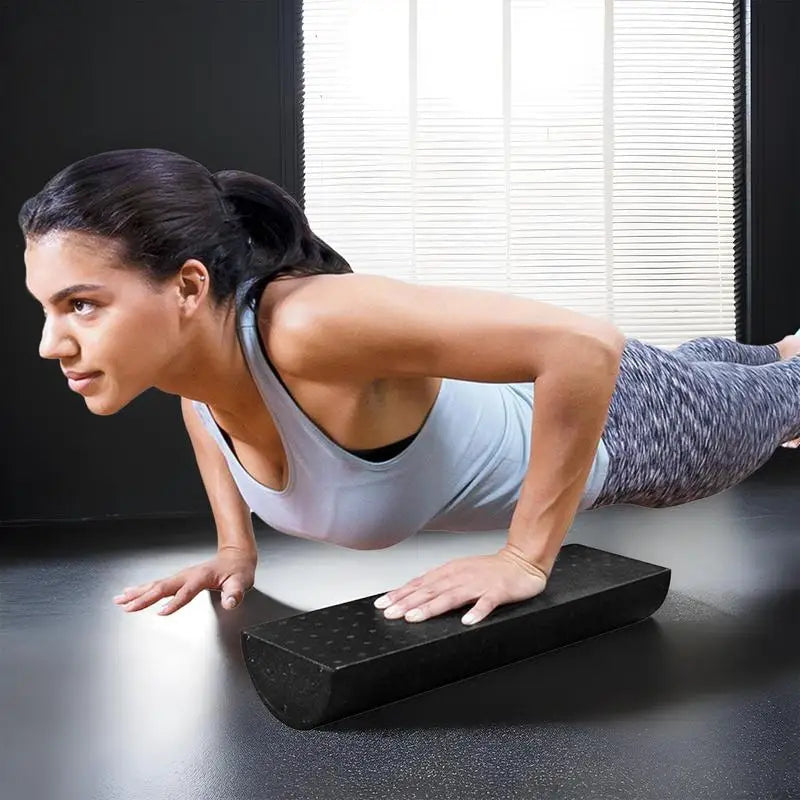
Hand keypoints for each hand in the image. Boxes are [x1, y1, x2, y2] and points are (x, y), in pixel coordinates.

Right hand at [113, 547, 256, 615]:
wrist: (235, 556)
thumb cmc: (238, 570)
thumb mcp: (241, 581)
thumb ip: (236, 592)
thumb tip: (231, 602)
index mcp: (201, 577)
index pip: (185, 592)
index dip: (174, 603)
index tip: (160, 612)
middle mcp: (187, 575)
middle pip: (162, 587)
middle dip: (144, 598)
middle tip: (126, 606)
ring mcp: (181, 576)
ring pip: (155, 585)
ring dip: (137, 593)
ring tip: (119, 600)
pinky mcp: (178, 578)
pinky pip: (156, 584)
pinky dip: (141, 589)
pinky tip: (129, 593)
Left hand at [373, 544, 548, 625]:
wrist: (522, 562)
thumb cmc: (489, 571)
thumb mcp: (460, 573)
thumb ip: (439, 585)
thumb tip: (413, 597)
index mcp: (450, 572)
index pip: (420, 584)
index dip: (400, 594)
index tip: (383, 604)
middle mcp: (461, 576)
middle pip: (431, 590)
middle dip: (408, 602)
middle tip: (391, 614)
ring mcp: (479, 584)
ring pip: (452, 596)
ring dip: (432, 607)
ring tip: (415, 618)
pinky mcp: (498, 592)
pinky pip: (487, 603)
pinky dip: (477, 612)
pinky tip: (467, 621)